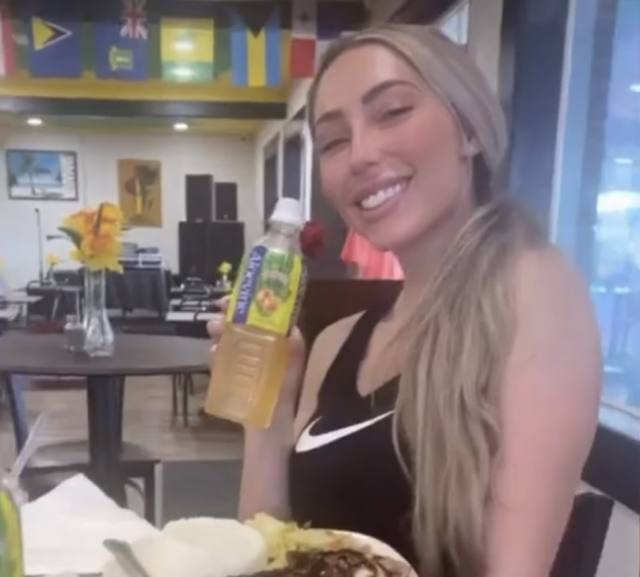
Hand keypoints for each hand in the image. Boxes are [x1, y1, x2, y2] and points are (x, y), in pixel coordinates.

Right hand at [207, 298, 306, 416]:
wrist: (269, 430)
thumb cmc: (284, 397)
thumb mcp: (292, 369)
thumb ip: (295, 349)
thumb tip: (293, 326)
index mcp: (276, 344)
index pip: (261, 317)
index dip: (248, 305)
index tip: (236, 297)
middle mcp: (259, 350)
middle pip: (242, 326)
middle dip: (230, 316)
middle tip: (219, 309)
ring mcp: (244, 364)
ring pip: (230, 341)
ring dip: (221, 332)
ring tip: (214, 330)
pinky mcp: (232, 378)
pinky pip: (221, 362)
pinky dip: (216, 355)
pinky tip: (214, 352)